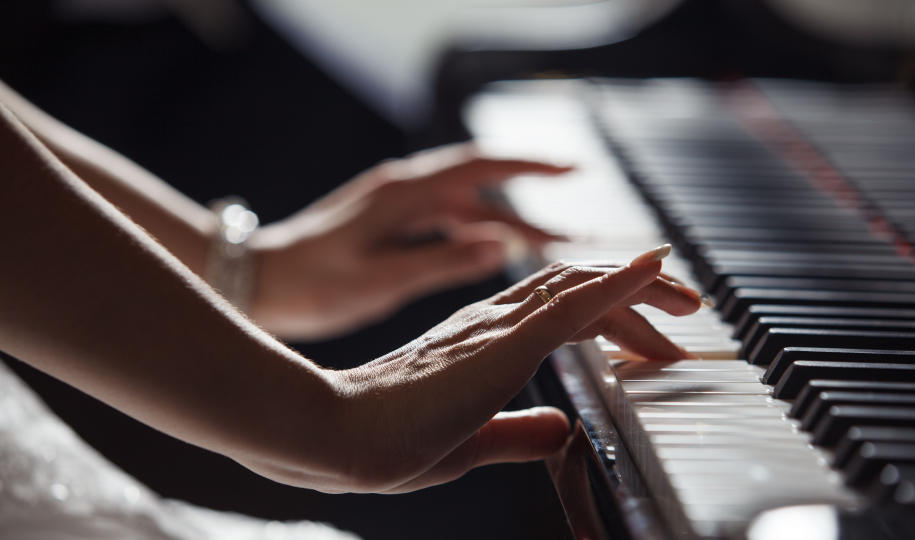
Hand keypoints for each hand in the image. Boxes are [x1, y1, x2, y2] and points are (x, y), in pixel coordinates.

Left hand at [248, 144, 571, 338]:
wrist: (255, 281)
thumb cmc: (310, 285)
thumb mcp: (381, 281)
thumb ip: (442, 263)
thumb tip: (501, 245)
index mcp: (404, 194)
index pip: (481, 166)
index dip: (531, 165)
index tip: (575, 169)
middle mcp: (403, 189)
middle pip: (481, 189)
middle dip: (530, 204)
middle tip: (573, 233)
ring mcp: (395, 204)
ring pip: (465, 207)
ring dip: (505, 224)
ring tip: (546, 249)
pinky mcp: (388, 222)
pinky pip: (445, 220)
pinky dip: (474, 233)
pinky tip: (492, 253)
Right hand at [324, 245, 700, 492]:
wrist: (337, 437)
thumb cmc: (386, 440)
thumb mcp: (471, 440)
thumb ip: (516, 432)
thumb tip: (560, 429)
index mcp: (482, 340)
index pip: (560, 309)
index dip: (611, 309)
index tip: (655, 331)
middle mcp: (491, 320)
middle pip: (579, 287)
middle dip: (638, 293)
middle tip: (687, 308)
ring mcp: (496, 325)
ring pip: (582, 286)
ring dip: (639, 285)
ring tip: (685, 295)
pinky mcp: (501, 342)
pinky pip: (571, 304)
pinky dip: (617, 283)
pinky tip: (652, 269)